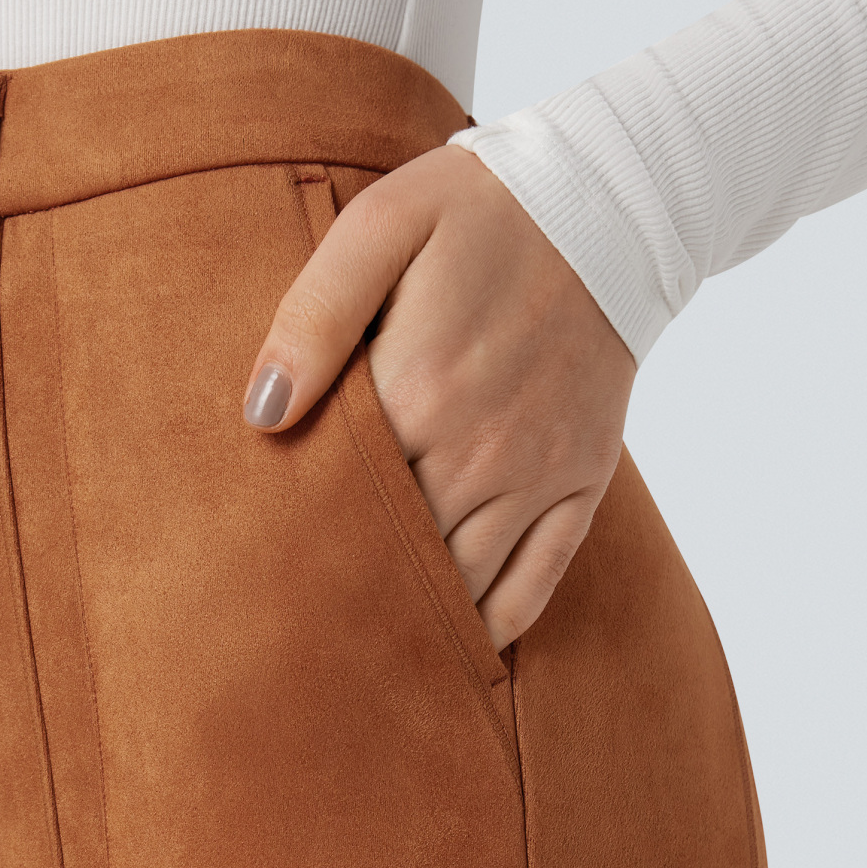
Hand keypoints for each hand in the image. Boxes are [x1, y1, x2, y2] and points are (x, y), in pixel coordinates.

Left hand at [243, 145, 635, 650]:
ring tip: (366, 662)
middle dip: (352, 597)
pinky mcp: (581, 482)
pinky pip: (537, 579)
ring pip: (466, 580)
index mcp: (417, 394)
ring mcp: (536, 475)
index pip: (342, 502)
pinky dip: (498, 622)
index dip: (301, 546)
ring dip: (418, 623)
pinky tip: (462, 649)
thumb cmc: (476, 213)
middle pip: (401, 556)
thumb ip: (313, 320)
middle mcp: (478, 453)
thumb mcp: (379, 230)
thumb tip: (260, 414)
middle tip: (300, 646)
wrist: (606, 205)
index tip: (262, 585)